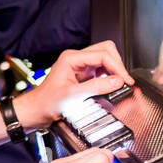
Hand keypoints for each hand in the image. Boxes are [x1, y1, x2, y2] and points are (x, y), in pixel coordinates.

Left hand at [18, 40, 133, 128]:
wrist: (36, 111)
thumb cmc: (46, 102)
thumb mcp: (72, 96)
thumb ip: (96, 87)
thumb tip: (117, 81)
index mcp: (71, 58)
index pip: (103, 55)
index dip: (118, 67)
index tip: (126, 80)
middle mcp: (76, 59)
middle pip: (106, 51)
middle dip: (117, 65)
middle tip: (124, 81)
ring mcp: (80, 66)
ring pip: (105, 60)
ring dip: (114, 71)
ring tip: (118, 85)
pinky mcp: (83, 75)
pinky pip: (102, 71)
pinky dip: (109, 77)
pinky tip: (109, 87)